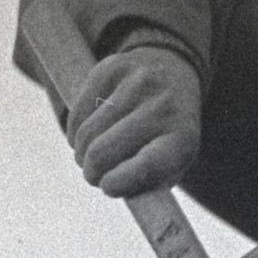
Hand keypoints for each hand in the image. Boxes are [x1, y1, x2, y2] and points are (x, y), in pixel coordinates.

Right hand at [65, 41, 202, 198]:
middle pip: (100, 153)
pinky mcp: (112, 68)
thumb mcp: (167, 168)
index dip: (116, 183)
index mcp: (181, 138)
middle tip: (95, 175)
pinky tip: (90, 132)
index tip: (108, 186)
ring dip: (82, 153)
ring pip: (85, 136)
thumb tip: (114, 189)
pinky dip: (76, 132)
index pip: (145, 166)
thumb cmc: (166, 137)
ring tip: (94, 154)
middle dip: (91, 172)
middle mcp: (163, 106)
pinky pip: (77, 114)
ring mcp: (138, 83)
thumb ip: (143, 188)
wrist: (174, 74)